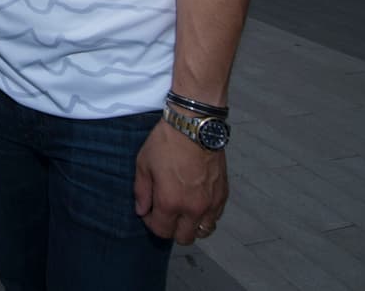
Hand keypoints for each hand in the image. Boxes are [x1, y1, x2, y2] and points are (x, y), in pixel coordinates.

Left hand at [133, 119, 227, 244]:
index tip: (149, 212)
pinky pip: (215, 217)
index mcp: (170, 202)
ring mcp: (211, 203)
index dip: (151, 224)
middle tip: (165, 213)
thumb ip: (142, 191)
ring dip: (191, 226)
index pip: (161, 231)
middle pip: (184, 238)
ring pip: (203, 231)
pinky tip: (196, 202)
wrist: (194, 126)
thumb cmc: (166, 143)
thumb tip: (142, 210)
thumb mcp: (143, 164)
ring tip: (182, 210)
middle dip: (171, 229)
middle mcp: (193, 208)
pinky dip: (205, 216)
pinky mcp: (223, 195)